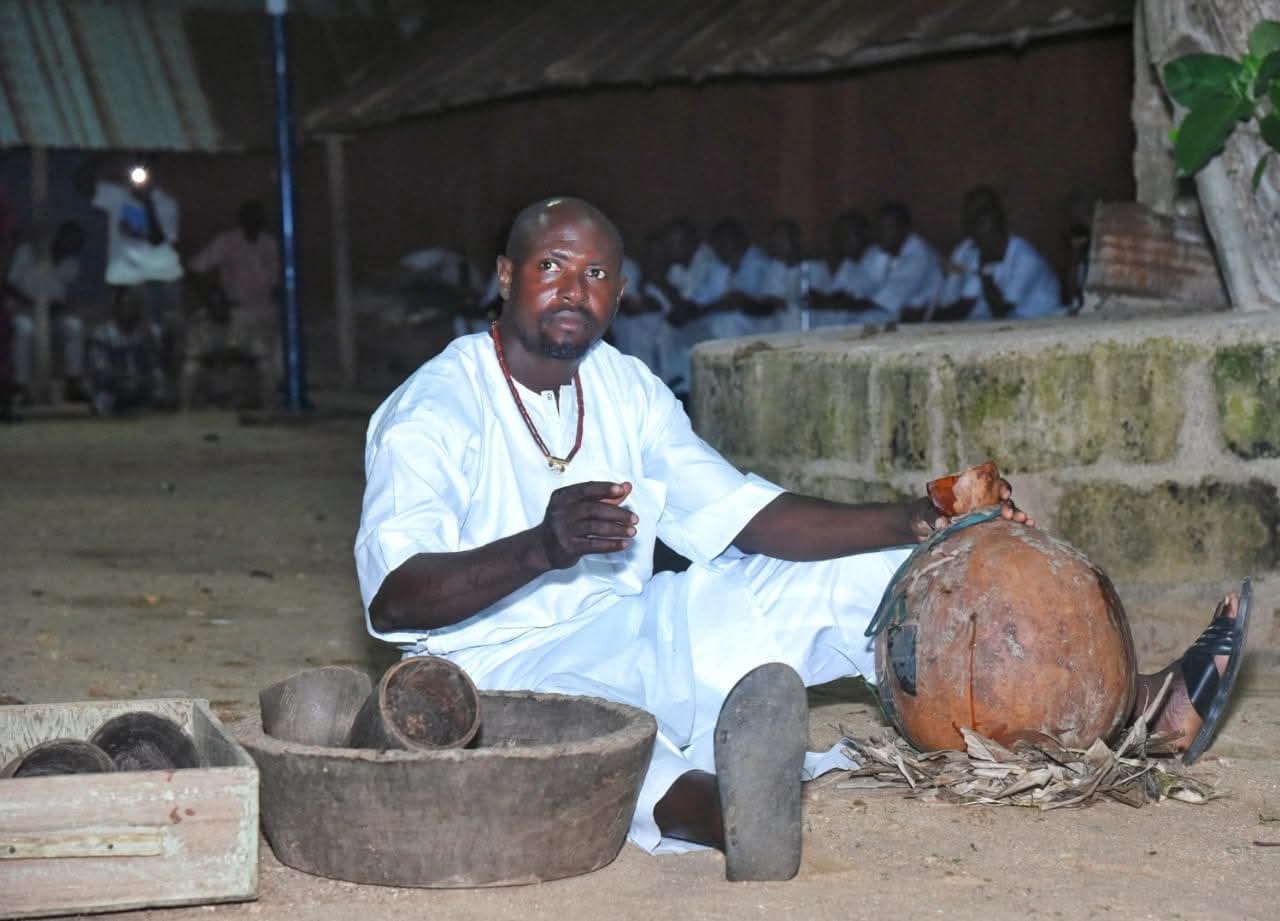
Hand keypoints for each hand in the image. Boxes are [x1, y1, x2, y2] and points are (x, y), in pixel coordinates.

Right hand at [537, 481, 636, 569]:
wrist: (541, 547)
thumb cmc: (565, 523)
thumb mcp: (580, 506)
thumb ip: (604, 497)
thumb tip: (627, 486)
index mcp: (564, 496)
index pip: (587, 488)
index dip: (605, 489)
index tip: (621, 490)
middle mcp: (561, 511)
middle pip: (594, 509)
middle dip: (618, 513)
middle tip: (634, 518)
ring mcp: (563, 529)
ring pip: (595, 527)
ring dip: (617, 529)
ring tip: (632, 531)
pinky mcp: (568, 547)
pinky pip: (593, 545)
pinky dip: (610, 544)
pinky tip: (623, 544)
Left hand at [916, 464, 1034, 541]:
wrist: (921, 529)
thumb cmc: (923, 514)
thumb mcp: (924, 512)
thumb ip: (933, 516)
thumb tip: (943, 522)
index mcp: (969, 491)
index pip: (990, 484)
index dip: (1000, 487)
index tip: (1003, 494)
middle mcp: (981, 502)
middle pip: (1003, 500)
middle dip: (1010, 506)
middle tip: (1011, 515)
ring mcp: (985, 517)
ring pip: (1008, 515)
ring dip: (1019, 517)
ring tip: (1028, 523)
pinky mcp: (986, 532)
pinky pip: (1005, 530)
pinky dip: (1018, 530)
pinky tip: (1030, 532)